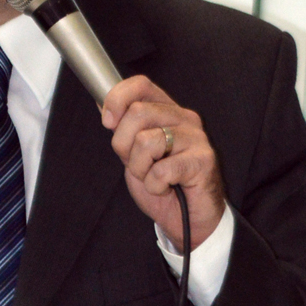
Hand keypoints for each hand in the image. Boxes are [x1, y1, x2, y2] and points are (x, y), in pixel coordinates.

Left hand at [102, 77, 225, 250]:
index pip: (141, 85)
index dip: (117, 99)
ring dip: (140, 169)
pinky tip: (166, 188)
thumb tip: (103, 106)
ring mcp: (196, 138)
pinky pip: (160, 170)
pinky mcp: (202, 160)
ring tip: (154, 178)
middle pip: (137, 113)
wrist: (189, 220)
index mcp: (168, 112)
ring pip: (146, 141)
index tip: (108, 122)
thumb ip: (124, 130)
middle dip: (124, 145)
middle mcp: (184, 119)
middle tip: (139, 165)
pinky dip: (155, 186)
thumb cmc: (165, 186)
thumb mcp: (134, 154)